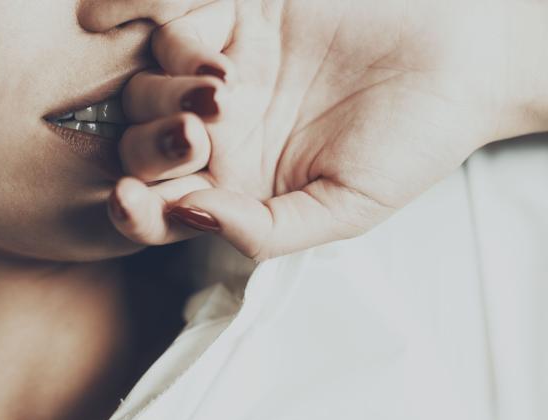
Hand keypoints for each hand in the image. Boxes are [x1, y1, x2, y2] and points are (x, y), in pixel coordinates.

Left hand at [109, 0, 547, 259]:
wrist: (460, 64)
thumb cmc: (411, 143)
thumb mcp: (344, 208)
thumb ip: (266, 228)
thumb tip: (190, 218)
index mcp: (238, 188)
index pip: (162, 211)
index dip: (135, 212)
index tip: (129, 201)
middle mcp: (220, 137)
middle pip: (141, 150)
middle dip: (148, 149)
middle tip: (196, 136)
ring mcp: (223, 78)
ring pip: (146, 89)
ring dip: (162, 93)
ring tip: (225, 90)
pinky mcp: (237, 19)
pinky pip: (174, 26)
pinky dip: (175, 36)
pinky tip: (214, 53)